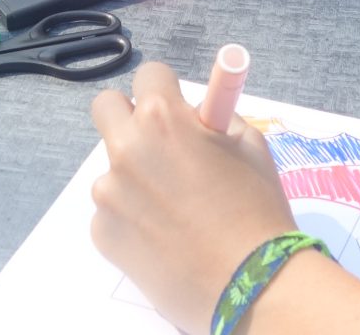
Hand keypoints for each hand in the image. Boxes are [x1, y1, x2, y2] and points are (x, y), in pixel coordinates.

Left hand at [90, 62, 296, 334]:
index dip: (167, 89)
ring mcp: (108, 193)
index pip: (149, 75)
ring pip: (113, 167)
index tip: (179, 110)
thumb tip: (196, 115)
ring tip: (175, 210)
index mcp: (163, 119)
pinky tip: (165, 238)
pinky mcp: (102, 233)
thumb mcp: (251, 146)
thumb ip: (217, 120)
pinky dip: (133, 218)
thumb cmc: (258, 210)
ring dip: (135, 176)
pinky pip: (112, 211)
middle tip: (159, 144)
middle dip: (130, 116)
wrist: (252, 284)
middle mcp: (126, 149)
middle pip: (106, 107)